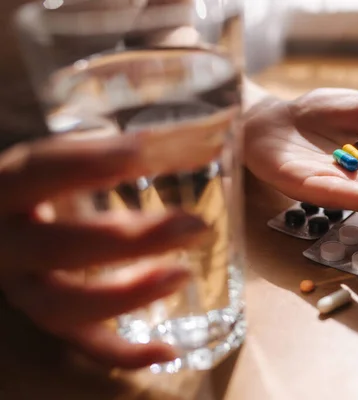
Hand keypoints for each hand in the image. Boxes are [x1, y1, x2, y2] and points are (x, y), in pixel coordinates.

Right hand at [0, 136, 204, 368]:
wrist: (5, 225)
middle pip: (61, 246)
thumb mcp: (69, 159)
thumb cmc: (50, 185)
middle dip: (131, 239)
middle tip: (193, 226)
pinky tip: (170, 351)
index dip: (92, 160)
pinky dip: (125, 354)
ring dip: (127, 295)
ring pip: (64, 306)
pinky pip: (82, 346)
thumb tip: (199, 133)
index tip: (148, 150)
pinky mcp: (47, 319)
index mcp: (9, 188)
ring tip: (183, 276)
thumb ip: (118, 149)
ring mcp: (23, 289)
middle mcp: (8, 243)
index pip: (43, 168)